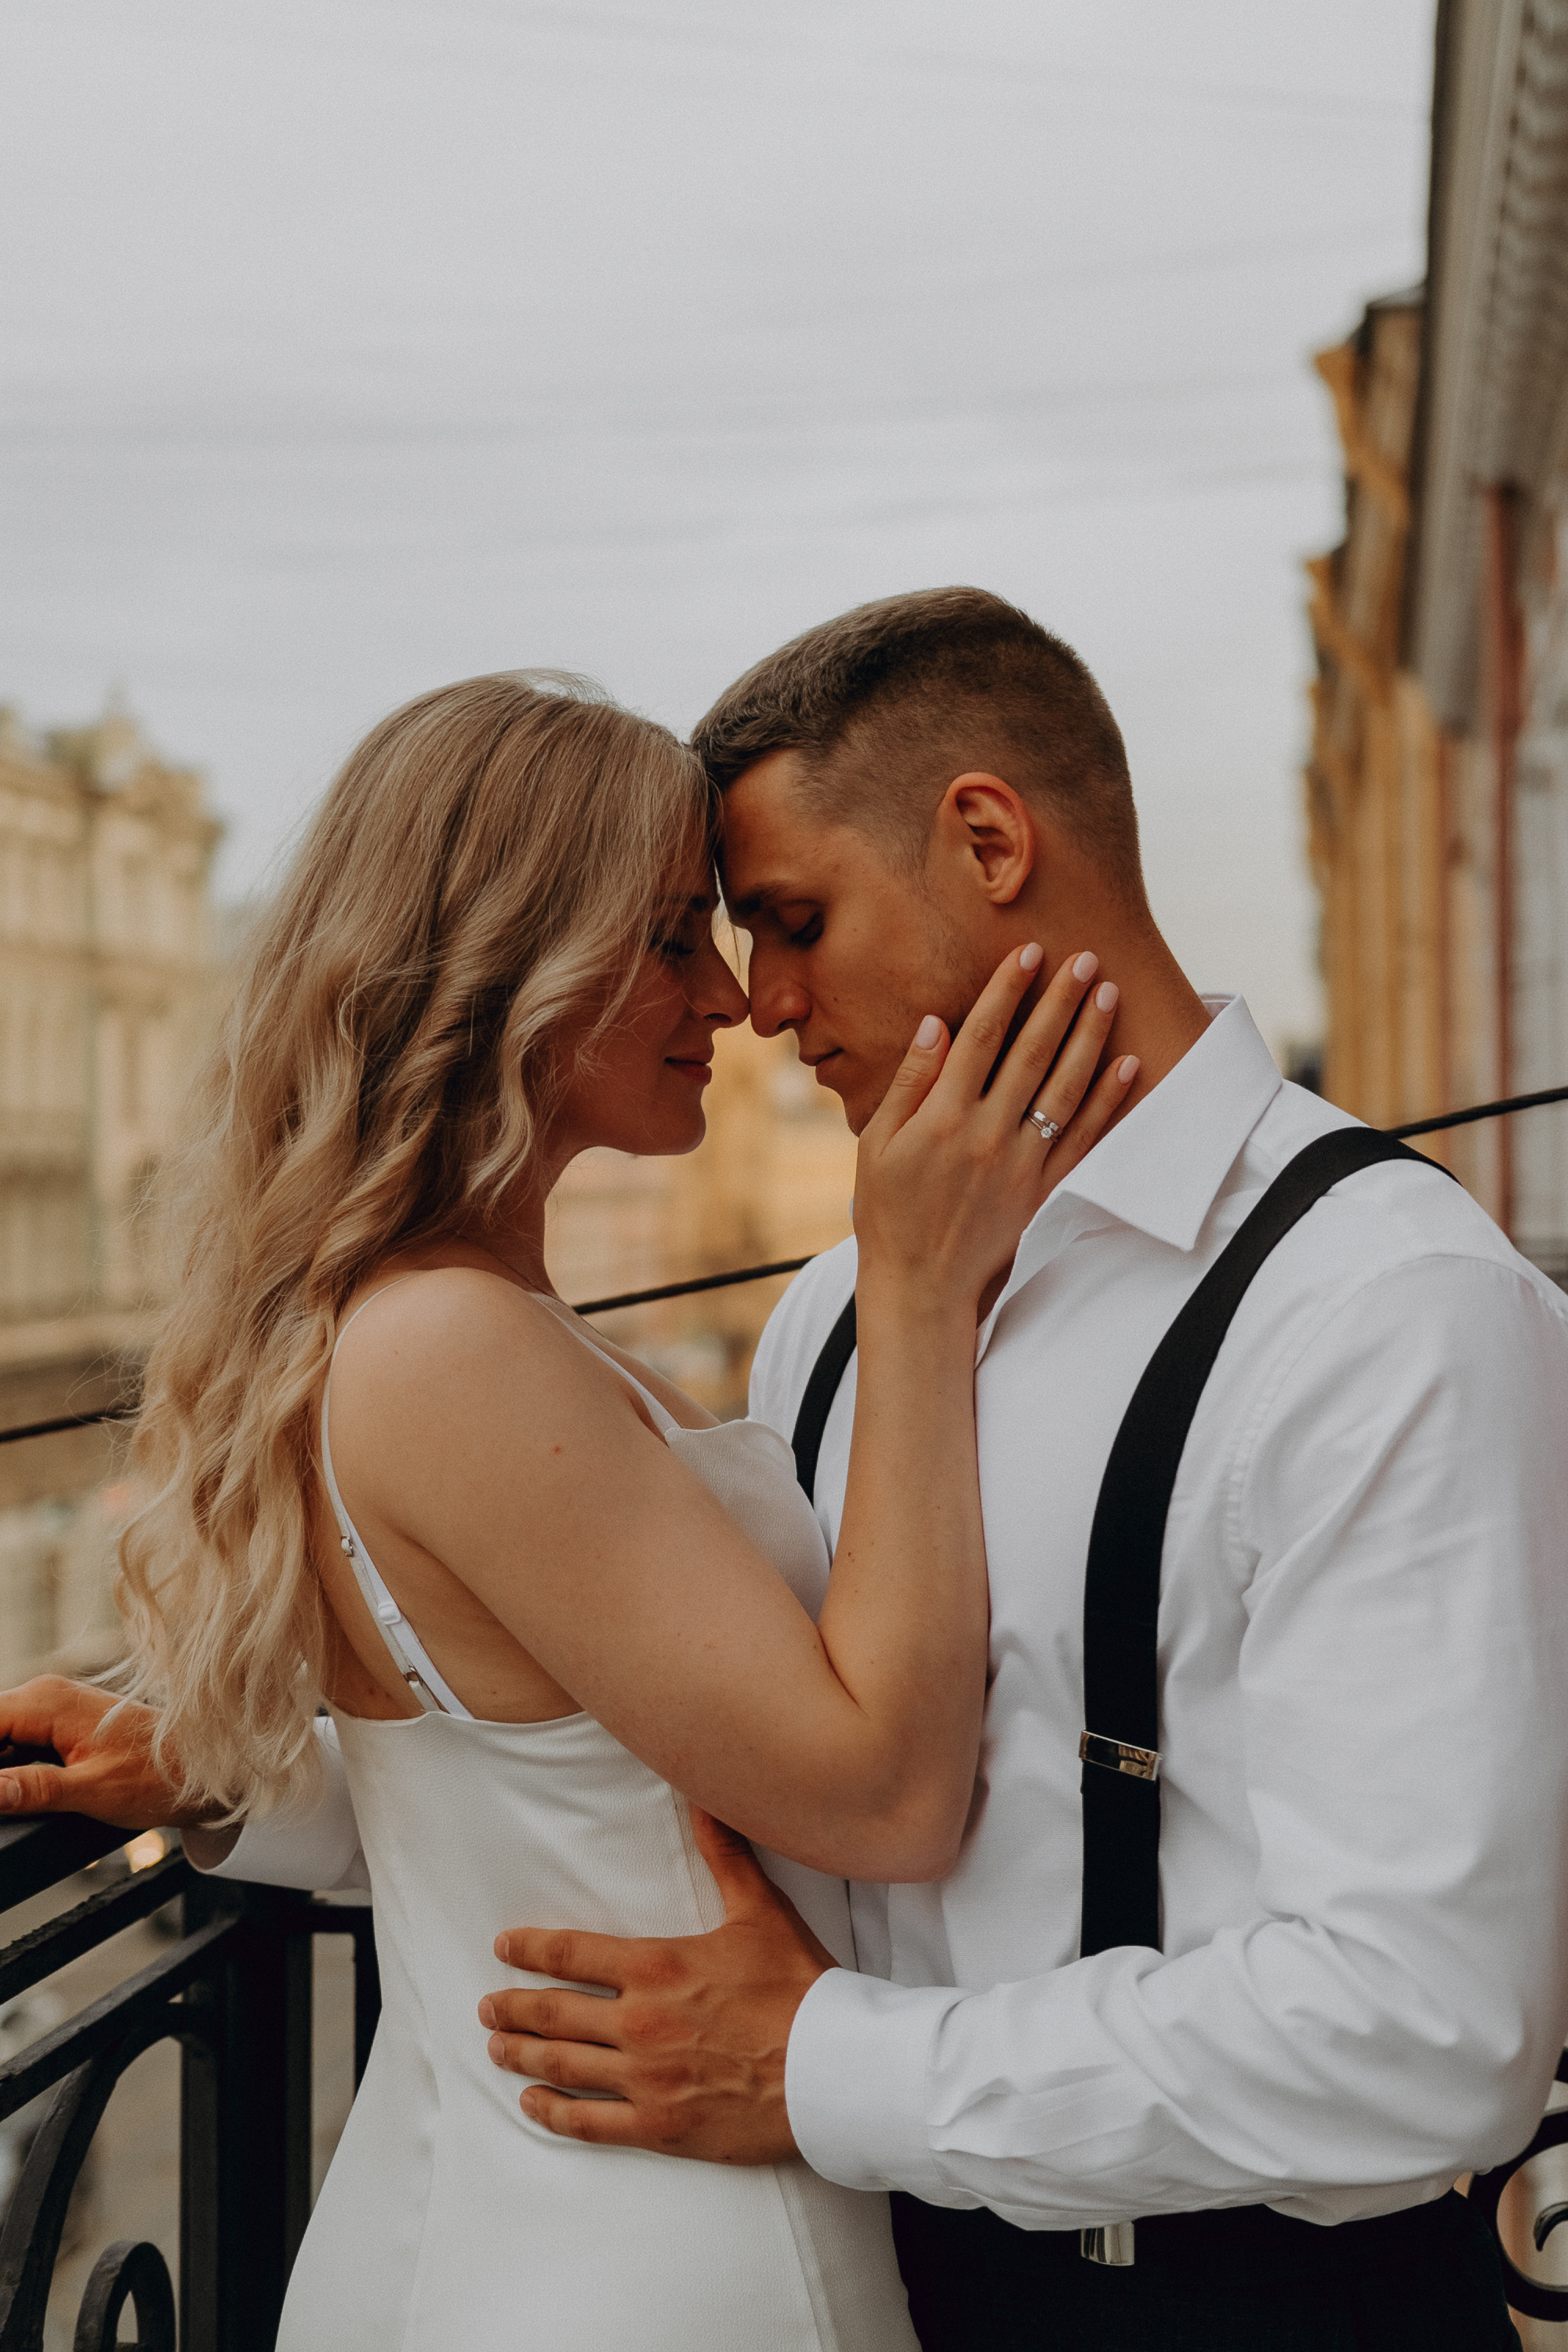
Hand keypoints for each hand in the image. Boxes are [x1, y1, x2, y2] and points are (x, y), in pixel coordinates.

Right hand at [0, 1677, 195, 1829]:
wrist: (196, 1769)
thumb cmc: (156, 1775)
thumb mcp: (89, 1790)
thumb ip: (32, 1790)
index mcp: (47, 1701)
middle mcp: (46, 1695)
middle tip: (7, 1800)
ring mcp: (53, 1708)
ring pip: (0, 1737)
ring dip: (1, 1768)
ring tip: (14, 1798)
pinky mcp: (60, 1725)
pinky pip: (17, 1742)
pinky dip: (9, 1767)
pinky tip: (15, 1792)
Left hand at [479, 1810, 831, 2162]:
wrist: (832, 2070)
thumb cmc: (800, 1989)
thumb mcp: (761, 1912)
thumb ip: (724, 1855)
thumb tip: (705, 1798)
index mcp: (657, 1967)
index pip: (572, 1953)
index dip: (530, 1950)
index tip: (503, 1948)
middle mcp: (640, 2022)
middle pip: (554, 2013)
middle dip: (514, 2008)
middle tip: (488, 2007)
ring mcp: (645, 2080)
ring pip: (562, 2066)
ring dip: (522, 2055)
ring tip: (499, 2048)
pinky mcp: (660, 2127)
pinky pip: (589, 2122)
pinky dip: (553, 2112)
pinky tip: (534, 2103)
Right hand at [852, 946, 1135, 1312]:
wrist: (921, 1284)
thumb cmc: (889, 1210)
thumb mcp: (878, 1143)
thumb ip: (909, 1082)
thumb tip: (937, 1023)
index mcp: (941, 1117)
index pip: (981, 1038)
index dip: (1006, 991)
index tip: (1027, 953)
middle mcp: (986, 1135)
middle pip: (1031, 1054)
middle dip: (1059, 1001)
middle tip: (1085, 958)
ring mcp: (1020, 1164)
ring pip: (1064, 1088)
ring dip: (1089, 1038)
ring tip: (1109, 994)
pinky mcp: (1043, 1190)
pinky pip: (1083, 1138)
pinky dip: (1107, 1100)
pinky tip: (1127, 1065)